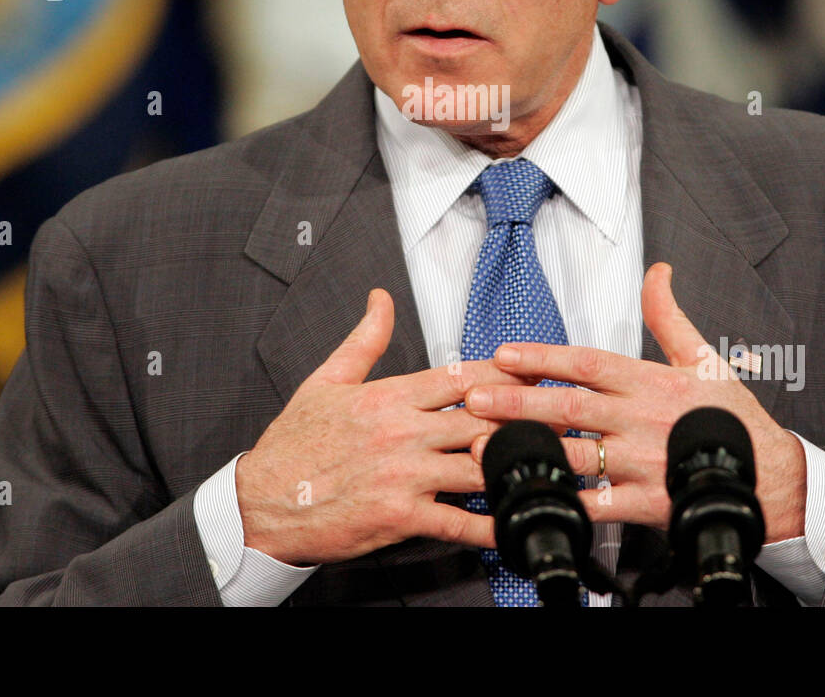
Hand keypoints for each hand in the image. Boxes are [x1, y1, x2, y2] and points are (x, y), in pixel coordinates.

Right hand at [233, 288, 535, 565]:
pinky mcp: (400, 515)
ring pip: (476, 465)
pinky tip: (514, 524)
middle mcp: (401, 431)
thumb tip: (381, 299)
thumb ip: (363, 338)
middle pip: (480, 417)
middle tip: (563, 416)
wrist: (262, 501)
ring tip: (554, 465)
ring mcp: (403, 474)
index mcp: (388, 396)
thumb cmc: (294, 445)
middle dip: (524, 417)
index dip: (505, 372)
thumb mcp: (326, 380)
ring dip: (515, 465)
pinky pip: (457, 521)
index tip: (536, 370)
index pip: (460, 376)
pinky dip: (490, 524)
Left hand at [465, 263, 806, 542]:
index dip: (545, 357)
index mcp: (651, 382)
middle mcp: (642, 420)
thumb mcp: (704, 358)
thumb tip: (658, 273)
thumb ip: (669, 316)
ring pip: (575, 452)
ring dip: (529, 447)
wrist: (770, 477)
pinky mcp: (645, 504)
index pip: (589, 362)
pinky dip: (560, 501)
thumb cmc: (732, 419)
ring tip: (483, 444)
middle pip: (571, 406)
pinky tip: (527, 497)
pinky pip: (595, 505)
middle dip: (519, 399)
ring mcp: (642, 463)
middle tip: (476, 395)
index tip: (505, 354)